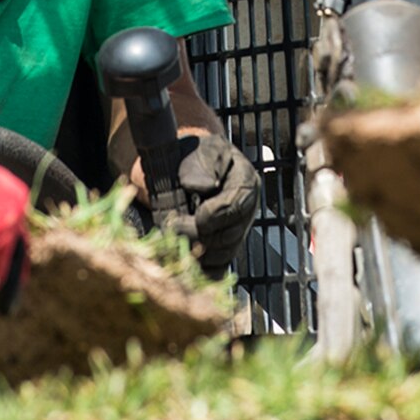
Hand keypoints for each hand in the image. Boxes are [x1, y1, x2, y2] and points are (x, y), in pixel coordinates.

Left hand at [142, 132, 258, 273]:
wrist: (182, 165)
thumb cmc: (192, 155)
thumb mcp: (198, 149)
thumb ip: (203, 164)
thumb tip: (204, 186)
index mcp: (245, 181)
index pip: (236, 206)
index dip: (214, 214)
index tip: (194, 213)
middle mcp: (246, 210)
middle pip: (229, 236)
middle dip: (199, 236)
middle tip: (173, 228)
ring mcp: (236, 232)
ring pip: (223, 256)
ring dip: (197, 253)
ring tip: (173, 242)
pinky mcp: (223, 248)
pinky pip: (217, 268)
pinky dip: (200, 270)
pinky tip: (182, 263)